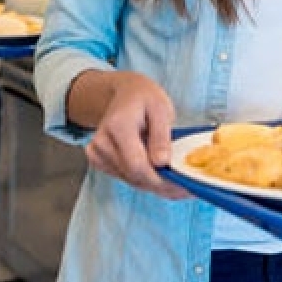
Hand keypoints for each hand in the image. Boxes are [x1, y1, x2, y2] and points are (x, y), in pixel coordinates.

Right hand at [83, 72, 190, 199]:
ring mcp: (97, 153)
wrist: (125, 93)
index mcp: (118, 126)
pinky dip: (145, 179)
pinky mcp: (98, 160)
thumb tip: (162, 163)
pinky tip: (159, 174)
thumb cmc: (145, 98)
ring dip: (154, 183)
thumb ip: (161, 136)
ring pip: (131, 180)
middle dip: (161, 184)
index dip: (160, 179)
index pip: (137, 165)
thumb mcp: (161, 108)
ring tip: (175, 179)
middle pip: (134, 176)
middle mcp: (102, 143)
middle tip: (184, 188)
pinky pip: (125, 177)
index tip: (181, 185)